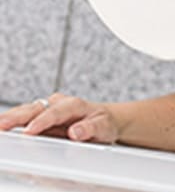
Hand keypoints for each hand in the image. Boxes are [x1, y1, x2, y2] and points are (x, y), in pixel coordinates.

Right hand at [0, 94, 117, 142]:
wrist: (104, 120)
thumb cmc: (103, 123)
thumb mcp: (104, 126)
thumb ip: (91, 128)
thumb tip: (76, 132)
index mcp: (74, 104)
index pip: (56, 112)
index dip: (43, 121)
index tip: (31, 130)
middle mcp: (58, 103)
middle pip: (35, 108)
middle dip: (18, 116)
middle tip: (2, 124)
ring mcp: (47, 108)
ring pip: (26, 111)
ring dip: (10, 118)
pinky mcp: (40, 116)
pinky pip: (24, 118)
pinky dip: (12, 122)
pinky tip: (2, 127)